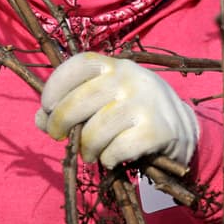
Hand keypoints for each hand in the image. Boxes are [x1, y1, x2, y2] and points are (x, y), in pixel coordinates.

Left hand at [35, 52, 197, 168]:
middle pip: (80, 101)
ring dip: (86, 148)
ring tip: (89, 154)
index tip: (47, 107)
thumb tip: (40, 119)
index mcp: (116, 65)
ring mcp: (144, 103)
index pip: (79, 64)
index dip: (56, 85)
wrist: (183, 131)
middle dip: (61, 123)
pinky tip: (112, 157)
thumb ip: (72, 104)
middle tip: (58, 136)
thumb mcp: (107, 99)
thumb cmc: (134, 113)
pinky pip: (116, 150)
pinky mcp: (156, 130)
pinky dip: (108, 158)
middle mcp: (130, 79)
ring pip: (95, 131)